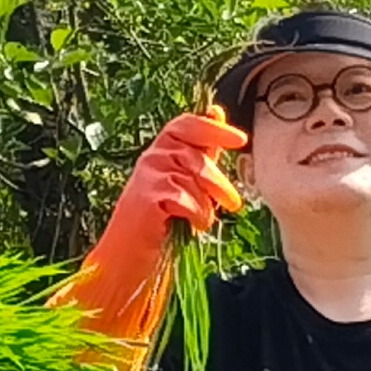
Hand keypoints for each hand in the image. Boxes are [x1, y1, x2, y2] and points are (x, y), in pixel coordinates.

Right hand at [60, 110, 250, 370]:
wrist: (128, 259)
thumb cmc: (161, 225)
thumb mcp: (187, 184)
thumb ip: (202, 152)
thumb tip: (217, 111)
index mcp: (162, 151)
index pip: (187, 125)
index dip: (214, 128)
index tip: (241, 140)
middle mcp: (151, 158)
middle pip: (195, 155)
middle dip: (218, 181)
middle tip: (234, 203)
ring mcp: (146, 176)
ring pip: (192, 177)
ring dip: (206, 204)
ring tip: (202, 222)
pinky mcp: (145, 197)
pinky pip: (184, 196)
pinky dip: (196, 214)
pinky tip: (193, 226)